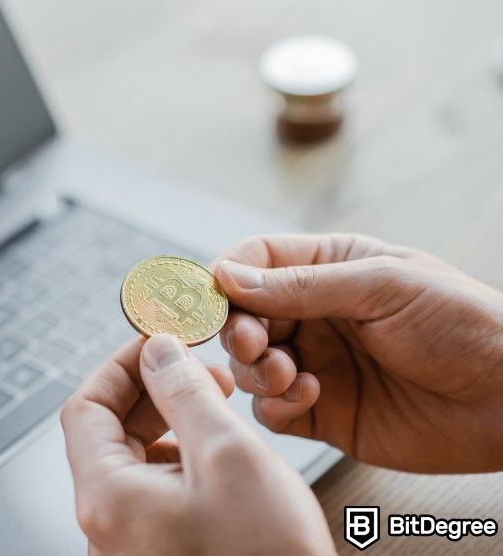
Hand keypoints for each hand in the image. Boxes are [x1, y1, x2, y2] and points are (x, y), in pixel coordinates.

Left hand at [60, 335, 334, 555]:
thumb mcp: (229, 455)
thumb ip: (185, 392)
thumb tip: (158, 350)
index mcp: (108, 498)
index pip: (85, 406)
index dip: (122, 365)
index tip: (158, 341)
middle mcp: (108, 524)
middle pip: (107, 431)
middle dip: (151, 390)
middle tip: (197, 366)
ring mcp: (132, 540)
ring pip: (134, 458)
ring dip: (169, 419)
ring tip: (215, 402)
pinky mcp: (159, 549)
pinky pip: (154, 488)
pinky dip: (181, 455)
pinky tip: (216, 447)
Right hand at [214, 233, 502, 472]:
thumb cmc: (461, 325)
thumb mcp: (382, 287)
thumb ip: (302, 285)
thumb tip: (227, 278)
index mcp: (330, 268)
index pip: (257, 261)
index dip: (227, 276)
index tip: (213, 297)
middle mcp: (315, 315)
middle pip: (243, 316)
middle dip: (239, 329)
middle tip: (252, 343)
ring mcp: (316, 364)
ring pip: (250, 365)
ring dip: (256, 368)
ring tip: (288, 373)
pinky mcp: (322, 412)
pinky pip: (272, 409)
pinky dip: (276, 404)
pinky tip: (310, 396)